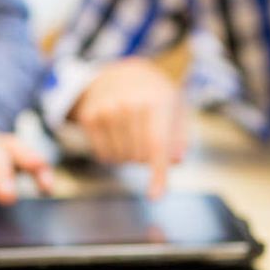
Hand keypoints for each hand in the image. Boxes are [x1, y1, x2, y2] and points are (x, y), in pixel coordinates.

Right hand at [70, 58, 187, 198]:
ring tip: (131, 133)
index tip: (155, 196)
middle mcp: (129, 105)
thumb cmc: (154, 96)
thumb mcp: (175, 109)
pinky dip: (112, 154)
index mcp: (156, 101)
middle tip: (145, 136)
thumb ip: (179, 136)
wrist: (121, 74)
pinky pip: (103, 155)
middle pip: (138, 157)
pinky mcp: (89, 117)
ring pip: (120, 159)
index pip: (157, 145)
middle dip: (145, 157)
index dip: (157, 173)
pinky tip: (116, 135)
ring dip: (128, 156)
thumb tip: (175, 160)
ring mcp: (106, 110)